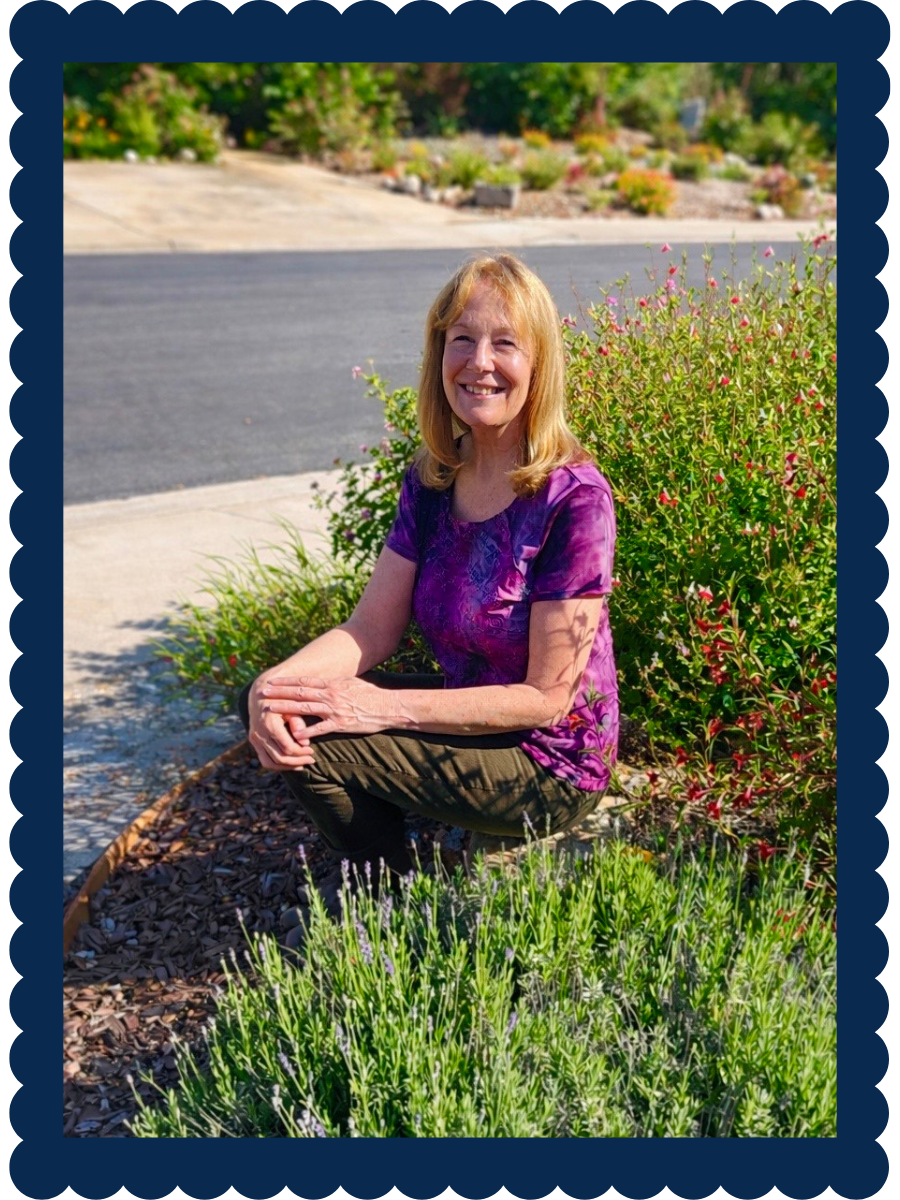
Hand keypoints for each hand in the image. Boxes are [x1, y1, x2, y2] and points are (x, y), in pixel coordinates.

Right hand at [247, 676, 316, 769]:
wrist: (260, 693)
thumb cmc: (281, 697)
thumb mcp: (292, 705)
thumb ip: (298, 722)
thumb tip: (305, 743)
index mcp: (269, 724)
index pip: (287, 747)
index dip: (301, 752)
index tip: (312, 751)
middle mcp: (259, 733)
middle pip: (279, 758)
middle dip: (297, 761)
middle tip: (311, 759)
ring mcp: (254, 738)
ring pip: (270, 762)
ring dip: (287, 767)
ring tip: (302, 764)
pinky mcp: (253, 741)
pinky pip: (264, 759)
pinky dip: (277, 764)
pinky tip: (291, 763)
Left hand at [260, 675, 401, 737]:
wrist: (389, 706)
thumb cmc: (371, 694)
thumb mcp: (351, 683)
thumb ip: (334, 684)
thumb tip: (322, 682)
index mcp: (332, 684)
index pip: (304, 681)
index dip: (286, 681)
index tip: (272, 681)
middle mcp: (330, 695)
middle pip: (300, 692)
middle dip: (279, 692)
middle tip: (262, 693)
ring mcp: (335, 709)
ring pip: (304, 708)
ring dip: (285, 709)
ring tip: (269, 710)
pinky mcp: (341, 724)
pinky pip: (320, 729)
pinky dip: (306, 732)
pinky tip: (293, 735)